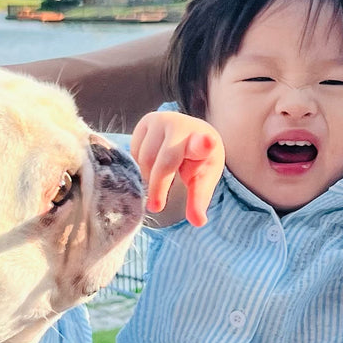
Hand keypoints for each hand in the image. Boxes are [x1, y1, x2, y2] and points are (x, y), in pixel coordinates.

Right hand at [131, 109, 223, 225]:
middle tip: (156, 207)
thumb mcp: (203, 179)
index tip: (208, 143)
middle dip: (157, 187)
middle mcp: (181, 125)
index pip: (203, 143)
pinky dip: (140, 164)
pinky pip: (134, 150)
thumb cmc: (198, 159)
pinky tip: (152, 165)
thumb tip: (197, 223)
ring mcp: (161, 120)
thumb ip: (199, 200)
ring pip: (144, 158)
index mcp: (203, 140)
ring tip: (160, 180)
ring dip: (148, 175)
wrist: (192, 132)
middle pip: (163, 163)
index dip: (204, 144)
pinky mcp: (145, 121)